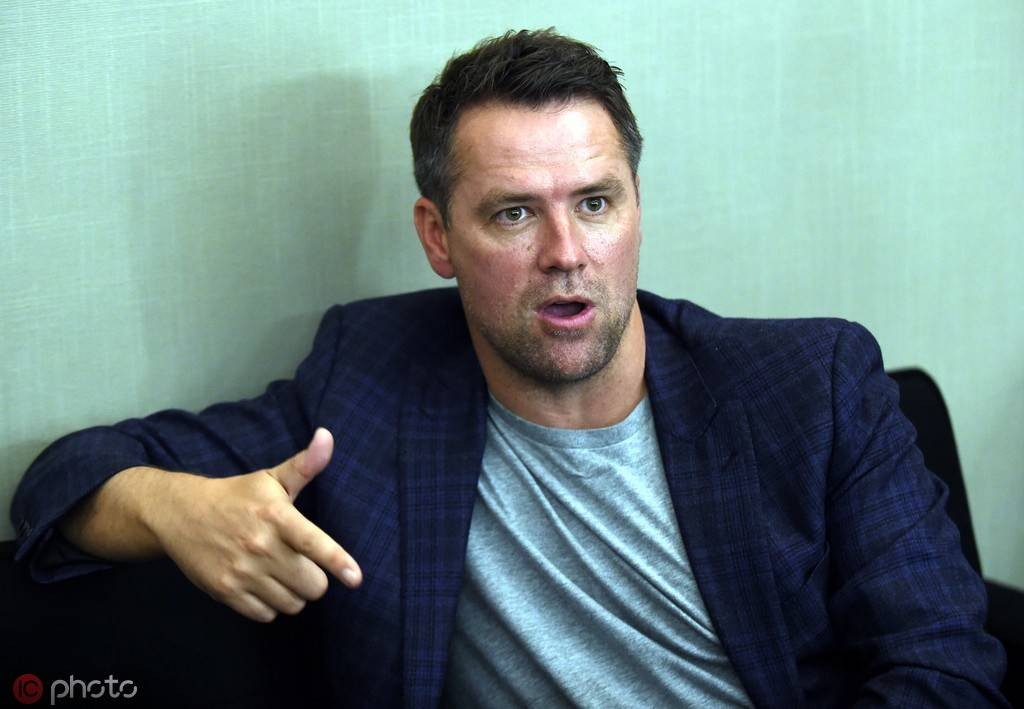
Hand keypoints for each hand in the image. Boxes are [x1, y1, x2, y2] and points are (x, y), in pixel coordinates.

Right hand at [150, 428, 361, 621]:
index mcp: (277, 515)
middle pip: (312, 585)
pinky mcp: (225, 592)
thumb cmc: (236, 496)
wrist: (179, 513)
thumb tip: (328, 436)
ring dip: (293, 594)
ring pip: (292, 604)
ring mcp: (242, 572)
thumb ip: (305, 465)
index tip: (356, 578)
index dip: (338, 562)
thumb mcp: (271, 478)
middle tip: (302, 565)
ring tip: (281, 575)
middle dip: (314, 579)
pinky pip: (265, 615)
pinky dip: (270, 606)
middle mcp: (260, 545)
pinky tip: (262, 585)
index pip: (314, 543)